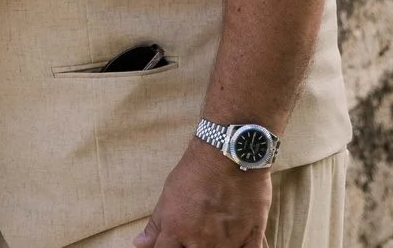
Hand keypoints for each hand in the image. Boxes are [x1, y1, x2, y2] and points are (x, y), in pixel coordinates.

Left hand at [133, 143, 269, 247]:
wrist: (228, 153)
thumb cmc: (196, 170)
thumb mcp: (168, 194)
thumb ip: (156, 224)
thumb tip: (140, 244)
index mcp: (177, 231)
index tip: (172, 243)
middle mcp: (201, 242)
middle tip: (195, 234)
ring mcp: (228, 242)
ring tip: (214, 234)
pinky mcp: (252, 238)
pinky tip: (236, 243)